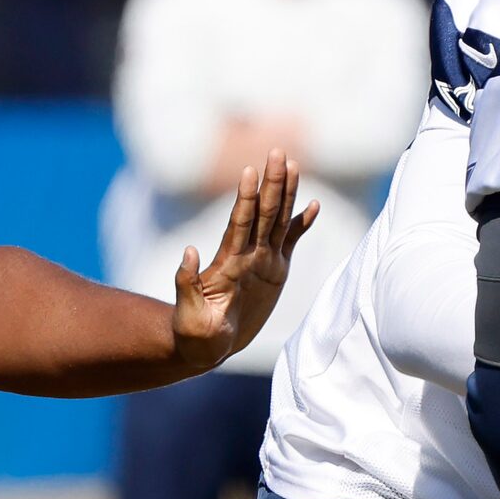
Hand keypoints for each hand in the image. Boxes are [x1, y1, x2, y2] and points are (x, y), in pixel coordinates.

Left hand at [175, 154, 316, 370]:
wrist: (206, 346)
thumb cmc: (193, 335)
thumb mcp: (188, 315)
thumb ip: (186, 284)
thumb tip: (187, 251)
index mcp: (227, 263)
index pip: (239, 224)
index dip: (245, 199)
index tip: (249, 171)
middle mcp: (246, 255)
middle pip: (261, 213)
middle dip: (270, 183)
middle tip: (277, 152)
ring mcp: (261, 261)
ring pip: (277, 220)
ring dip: (286, 194)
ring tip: (293, 165)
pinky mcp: (274, 271)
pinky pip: (290, 242)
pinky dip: (301, 225)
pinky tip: (313, 206)